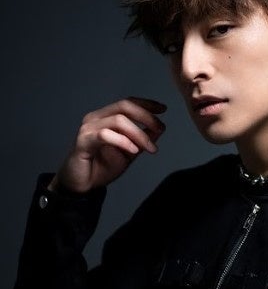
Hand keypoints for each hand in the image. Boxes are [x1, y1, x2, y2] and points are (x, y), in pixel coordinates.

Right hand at [48, 97, 166, 193]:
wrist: (81, 186)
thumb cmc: (102, 166)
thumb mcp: (130, 152)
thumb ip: (142, 139)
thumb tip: (159, 128)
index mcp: (106, 116)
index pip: (128, 103)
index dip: (146, 104)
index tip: (163, 109)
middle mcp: (96, 118)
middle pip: (124, 106)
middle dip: (146, 116)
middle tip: (160, 128)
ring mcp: (88, 128)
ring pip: (118, 120)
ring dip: (139, 133)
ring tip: (150, 147)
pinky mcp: (83, 141)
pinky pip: (105, 135)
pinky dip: (123, 141)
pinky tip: (134, 150)